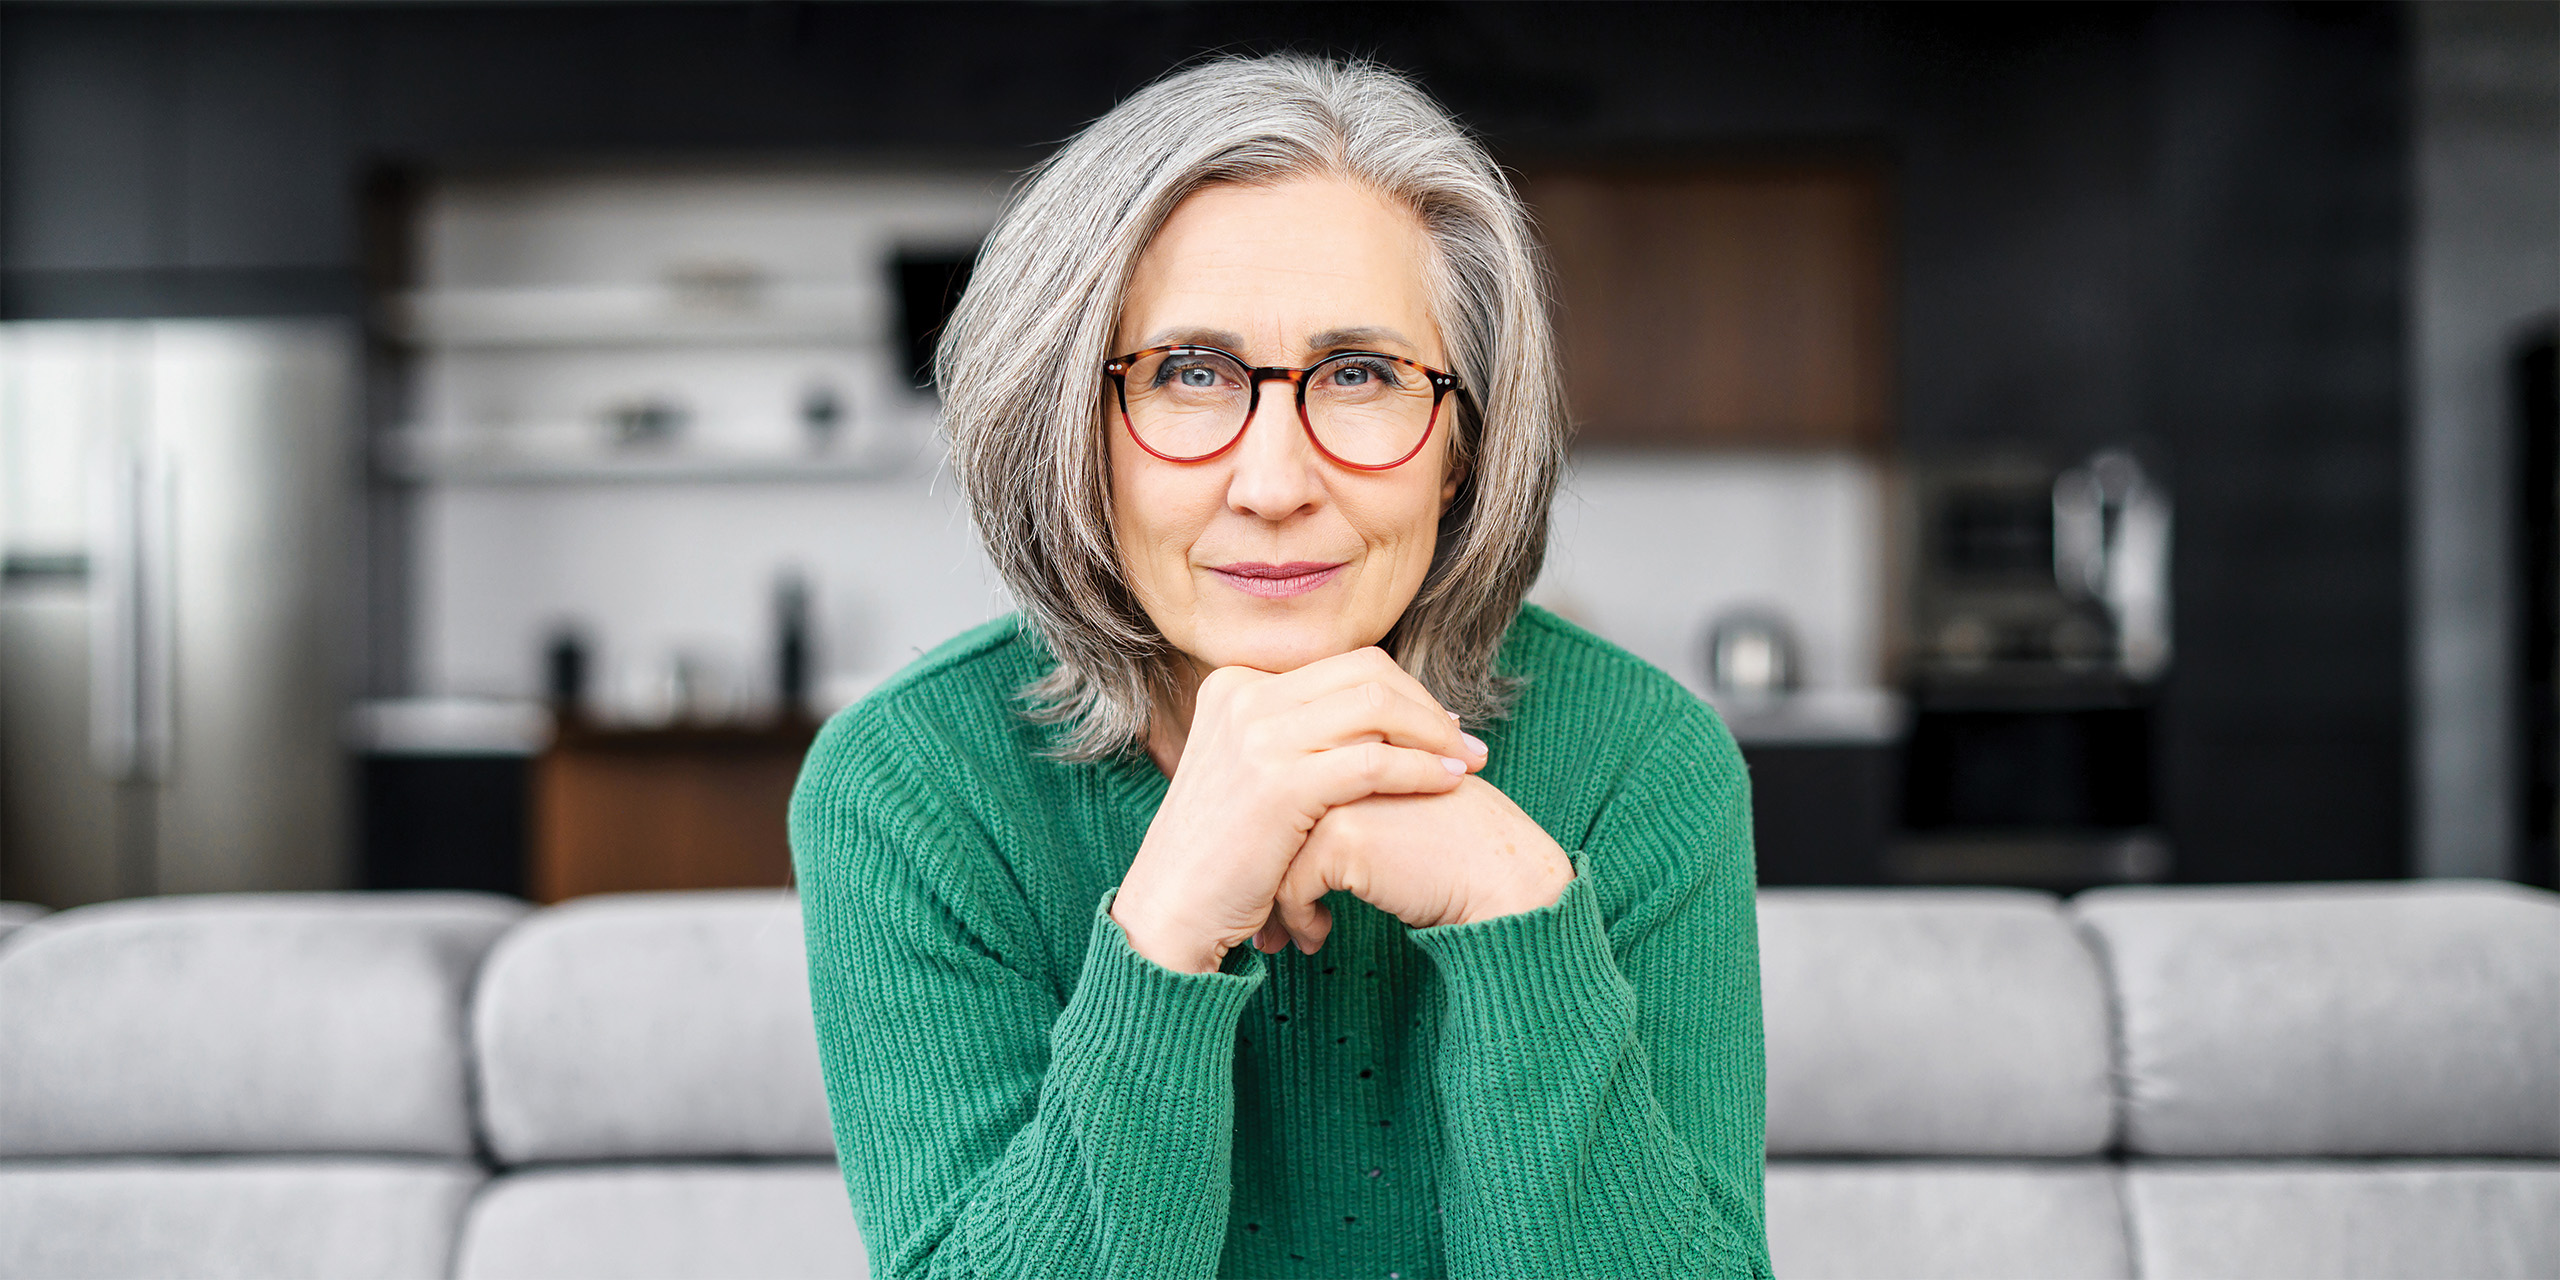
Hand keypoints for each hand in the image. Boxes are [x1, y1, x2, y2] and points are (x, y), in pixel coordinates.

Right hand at [1110, 648, 1487, 973]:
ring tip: (1468, 765)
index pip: (1345, 664)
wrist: (1170, 913)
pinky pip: (1373, 760)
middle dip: (1428, 706)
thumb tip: (1378, 717)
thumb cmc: (1221, 856)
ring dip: (1435, 733)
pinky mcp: (1277, 783)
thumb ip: (1297, 735)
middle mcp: (1243, 697)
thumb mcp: (1248, 774)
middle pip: (1368, 673)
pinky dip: (1421, 769)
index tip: (1441, 728)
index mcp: (1236, 686)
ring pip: (1377, 705)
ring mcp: (1257, 736)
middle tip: (1465, 743)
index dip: (1406, 693)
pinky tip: (1448, 786)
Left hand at [1271, 774, 1574, 953]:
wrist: (1506, 880)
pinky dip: (1299, 918)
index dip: (1273, 836)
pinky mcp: (1343, 834)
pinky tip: (1317, 940)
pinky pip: (1292, 884)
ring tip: (1279, 938)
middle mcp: (1342, 752)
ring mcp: (1340, 790)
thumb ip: (1352, 794)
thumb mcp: (1398, 804)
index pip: (1283, 783)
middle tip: (1260, 917)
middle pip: (1270, 813)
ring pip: (1273, 850)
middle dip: (1261, 870)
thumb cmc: (1458, 849)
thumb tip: (1290, 828)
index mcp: (1356, 736)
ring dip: (1273, 902)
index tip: (1268, 877)